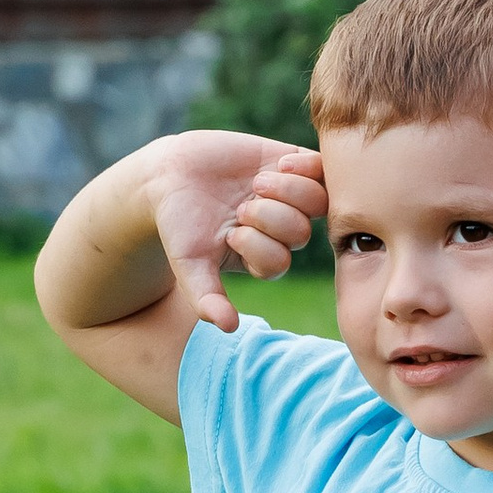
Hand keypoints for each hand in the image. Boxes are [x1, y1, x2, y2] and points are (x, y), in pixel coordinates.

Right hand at [144, 132, 326, 331]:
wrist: (172, 175)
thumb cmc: (179, 224)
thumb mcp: (189, 265)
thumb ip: (207, 298)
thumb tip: (228, 327)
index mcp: (262, 258)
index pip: (278, 262)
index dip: (257, 247)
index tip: (230, 233)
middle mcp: (281, 230)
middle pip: (300, 232)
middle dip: (270, 218)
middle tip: (242, 206)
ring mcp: (290, 197)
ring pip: (317, 200)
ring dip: (288, 192)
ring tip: (258, 182)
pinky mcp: (293, 165)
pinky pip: (320, 168)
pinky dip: (303, 167)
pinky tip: (277, 165)